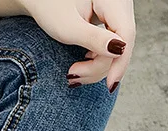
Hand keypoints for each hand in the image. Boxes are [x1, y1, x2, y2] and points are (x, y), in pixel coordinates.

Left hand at [19, 0, 134, 90]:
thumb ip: (93, 38)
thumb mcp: (68, 28)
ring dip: (96, 67)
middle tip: (72, 75)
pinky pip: (111, 48)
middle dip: (99, 67)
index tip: (110, 85)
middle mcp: (119, 5)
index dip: (120, 62)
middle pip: (122, 44)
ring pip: (117, 50)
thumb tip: (119, 50)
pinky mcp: (110, 25)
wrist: (42, 2)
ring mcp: (116, 15)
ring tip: (72, 72)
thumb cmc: (49, 9)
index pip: (126, 33)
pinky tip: (82, 62)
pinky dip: (96, 61)